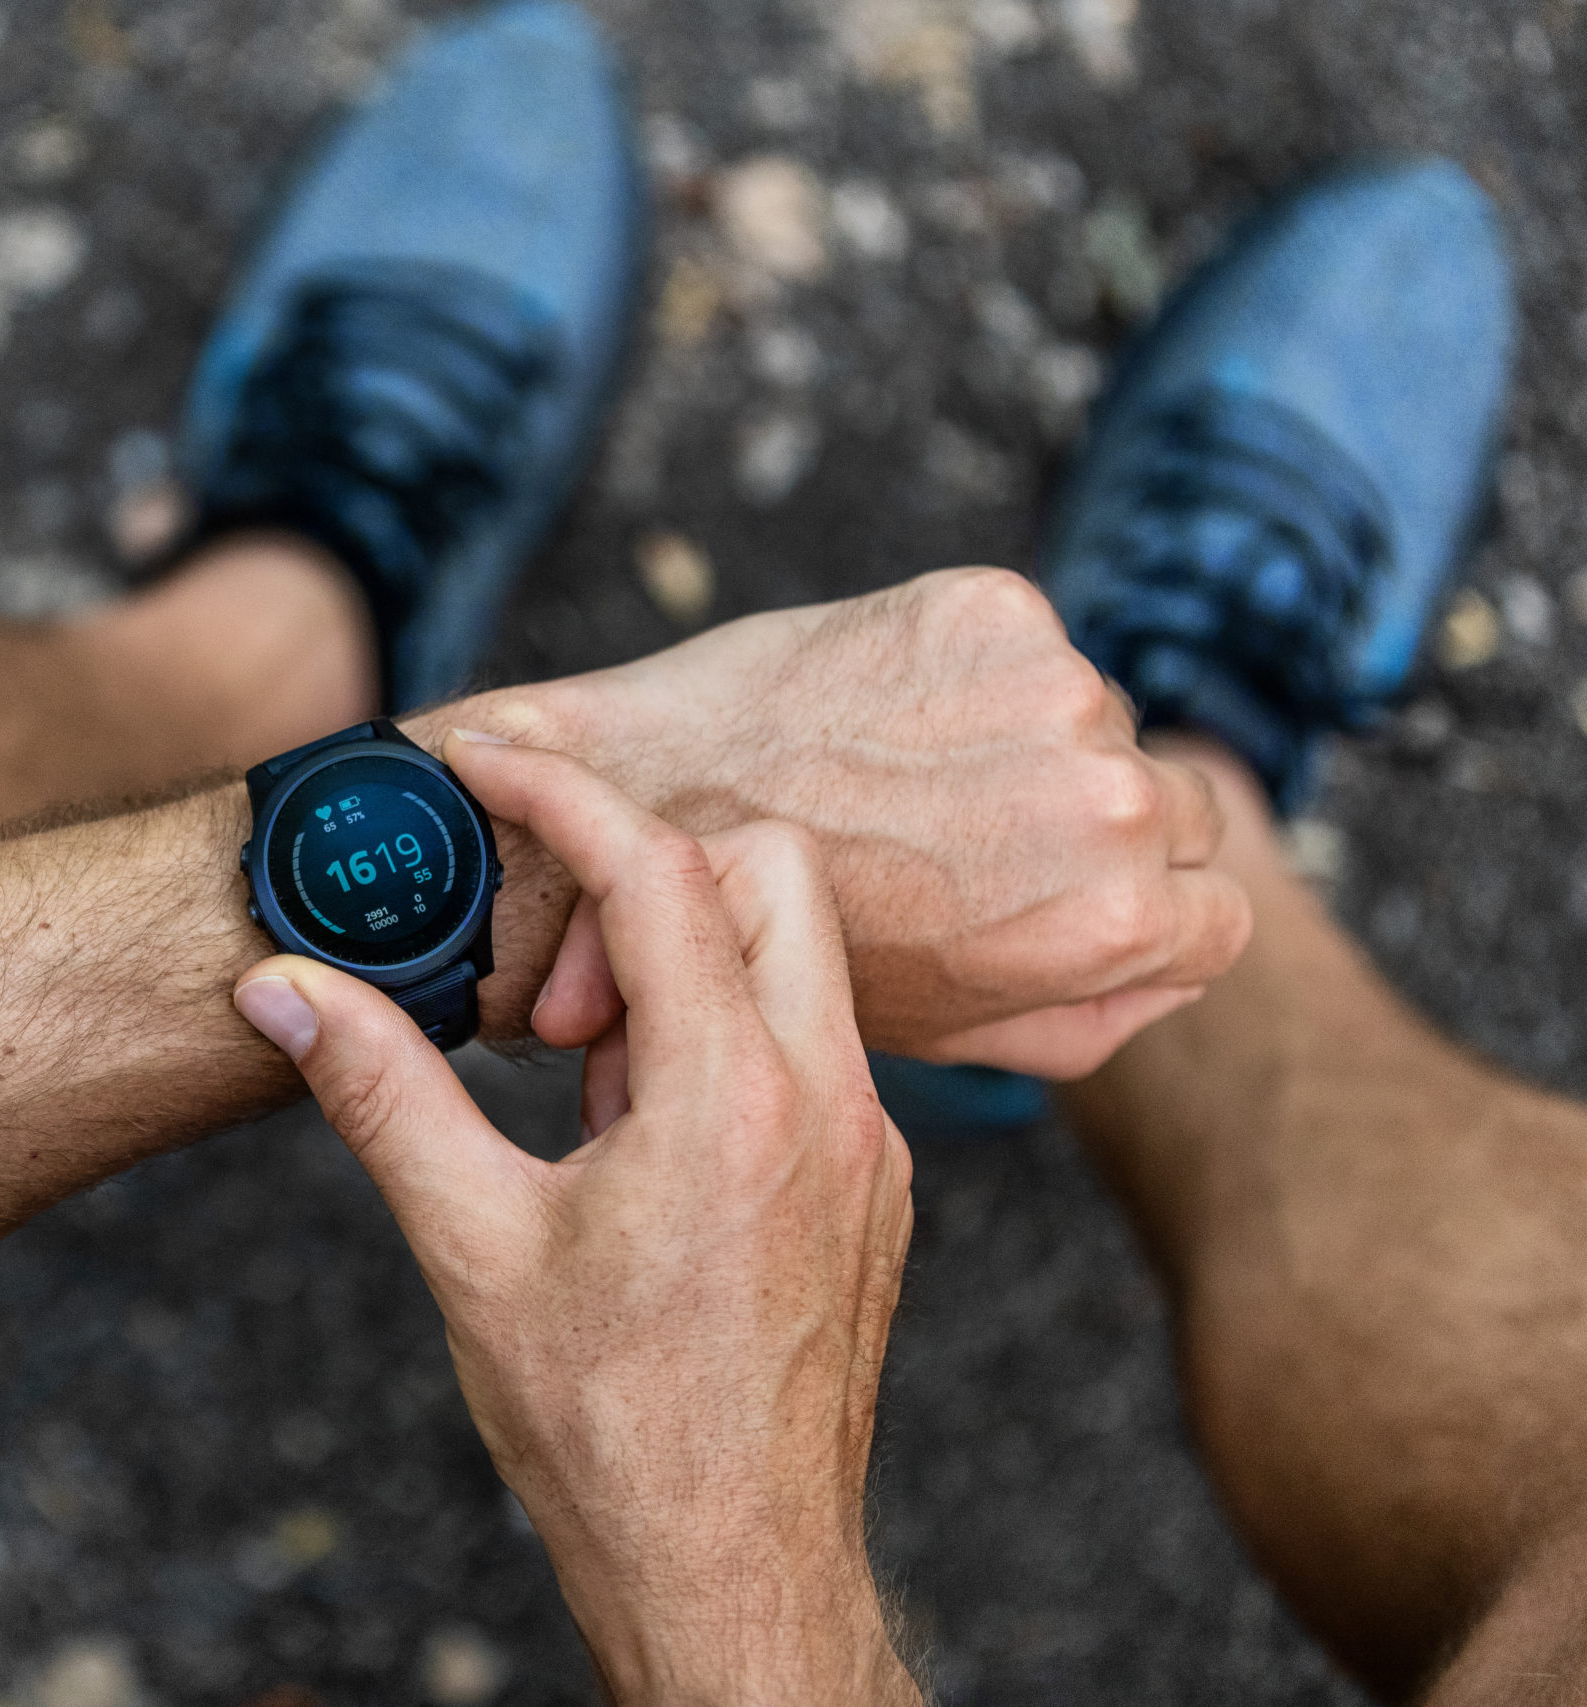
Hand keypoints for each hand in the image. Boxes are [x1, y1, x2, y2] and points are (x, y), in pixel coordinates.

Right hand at [234, 734, 919, 1705]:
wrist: (730, 1573)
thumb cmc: (605, 1433)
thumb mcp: (469, 1248)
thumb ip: (379, 1094)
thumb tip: (282, 992)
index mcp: (730, 1100)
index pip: (659, 867)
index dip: (561, 793)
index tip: (488, 764)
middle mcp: (828, 1105)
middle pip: (768, 871)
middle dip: (648, 880)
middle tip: (554, 999)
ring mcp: (867, 1149)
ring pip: (796, 960)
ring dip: (680, 970)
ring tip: (583, 1093)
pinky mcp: (872, 1191)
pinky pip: (809, 1047)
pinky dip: (719, 1042)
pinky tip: (636, 1148)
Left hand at [474, 567, 1251, 1077]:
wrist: (641, 804)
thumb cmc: (783, 938)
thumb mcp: (952, 1029)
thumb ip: (1091, 1014)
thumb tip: (1180, 970)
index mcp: (1114, 920)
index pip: (1218, 914)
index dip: (1138, 915)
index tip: (1053, 901)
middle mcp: (1107, 799)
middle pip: (1173, 807)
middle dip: (1089, 828)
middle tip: (966, 842)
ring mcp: (1054, 689)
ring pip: (1098, 718)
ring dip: (1025, 742)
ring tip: (900, 782)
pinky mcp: (991, 605)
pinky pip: (1025, 643)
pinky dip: (967, 671)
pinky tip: (875, 716)